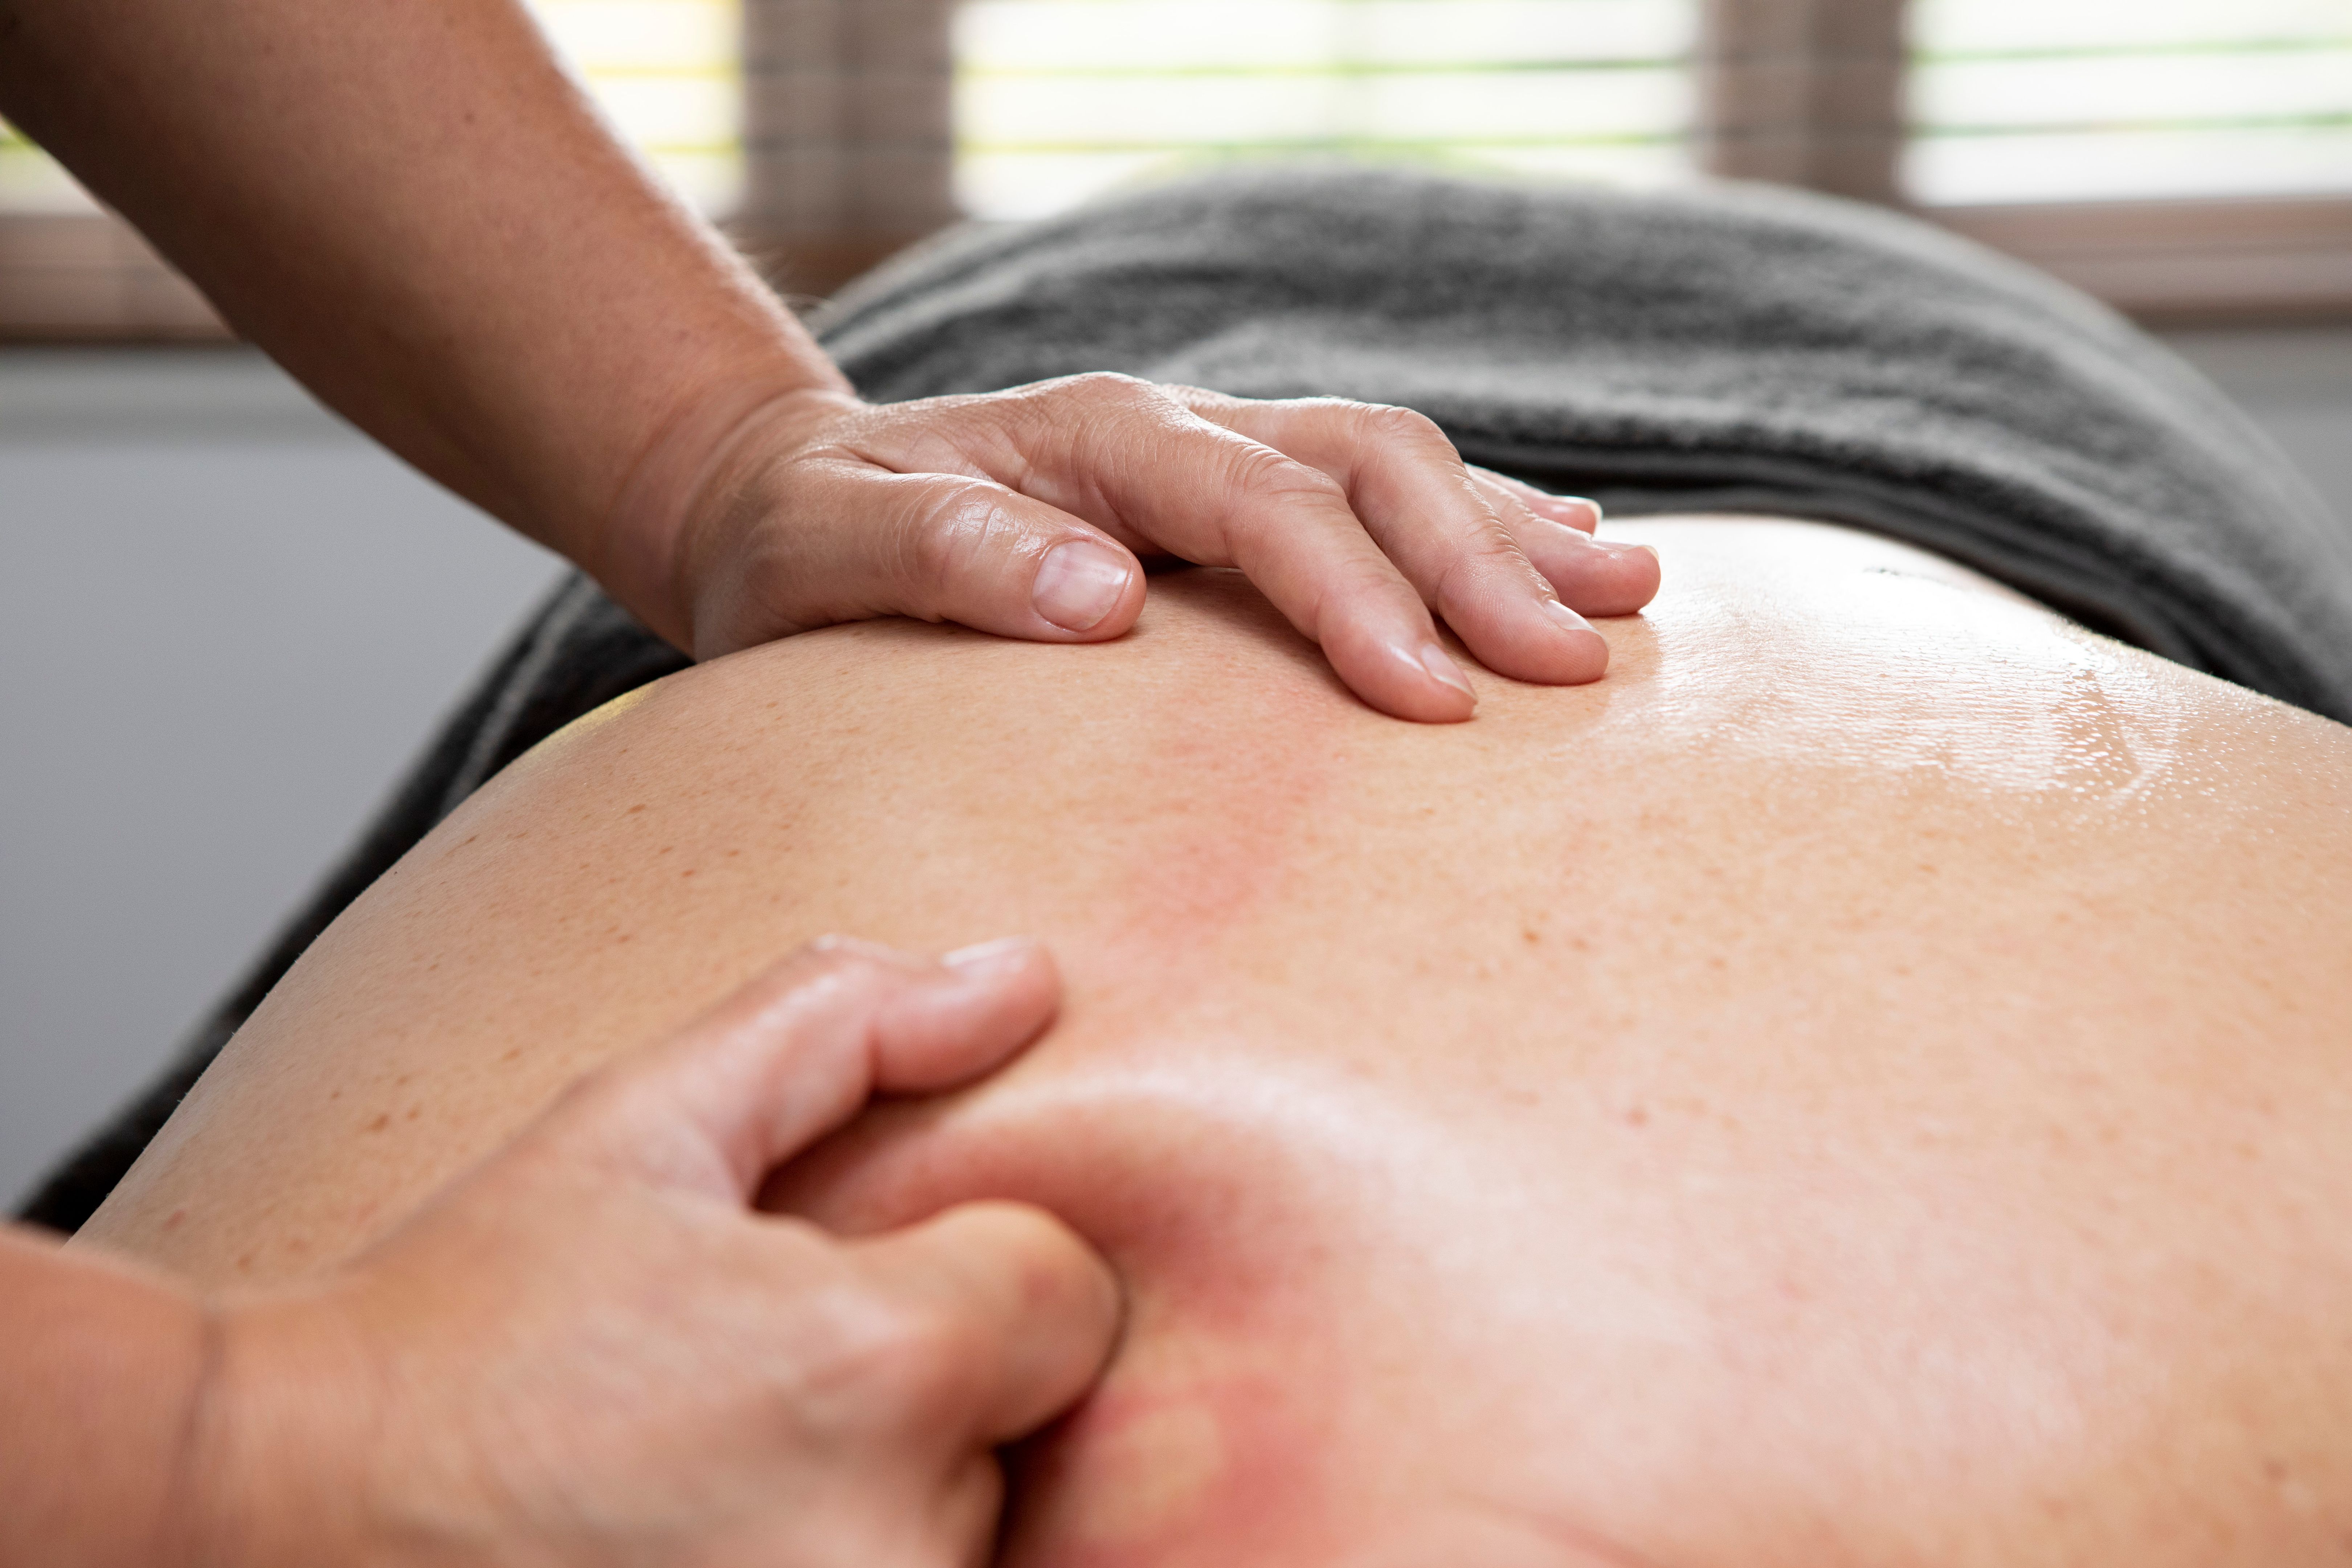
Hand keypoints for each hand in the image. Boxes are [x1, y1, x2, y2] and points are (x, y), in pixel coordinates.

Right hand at [203, 937, 1117, 1566]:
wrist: (282, 1516)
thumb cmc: (461, 1322)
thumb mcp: (637, 1124)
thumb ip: (843, 1025)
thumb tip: (1020, 977)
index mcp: (878, 1368)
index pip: (1067, 1297)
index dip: (956, 1275)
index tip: (815, 1303)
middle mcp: (896, 1547)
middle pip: (1015, 1432)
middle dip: (911, 1401)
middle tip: (735, 1401)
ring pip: (963, 1538)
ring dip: (875, 1506)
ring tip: (712, 1487)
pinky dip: (838, 1565)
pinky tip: (714, 1547)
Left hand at [619, 376, 1660, 723]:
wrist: (782, 498)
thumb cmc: (802, 540)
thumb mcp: (828, 546)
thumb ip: (947, 555)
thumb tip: (1103, 596)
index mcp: (1096, 438)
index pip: (1258, 508)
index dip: (1352, 597)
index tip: (1431, 697)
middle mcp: (1176, 429)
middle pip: (1360, 470)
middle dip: (1476, 564)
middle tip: (1578, 664)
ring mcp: (1214, 454)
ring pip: (1393, 470)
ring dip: (1510, 530)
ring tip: (1628, 594)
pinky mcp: (1228, 497)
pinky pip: (1370, 494)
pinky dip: (1476, 519)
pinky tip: (1559, 545)